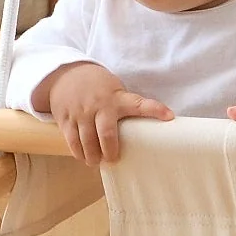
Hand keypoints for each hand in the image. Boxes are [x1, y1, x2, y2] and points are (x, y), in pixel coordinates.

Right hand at [35, 60, 168, 163]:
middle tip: (112, 159)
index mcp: (117, 98)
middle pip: (106, 133)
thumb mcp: (115, 90)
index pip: (139, 104)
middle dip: (110, 151)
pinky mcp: (66, 119)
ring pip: (87, 141)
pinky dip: (78, 152)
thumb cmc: (98, 87)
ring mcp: (81, 113)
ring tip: (97, 161)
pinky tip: (84, 157)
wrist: (66, 74)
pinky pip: (72, 140)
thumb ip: (126, 106)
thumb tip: (147, 128)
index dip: (155, 110)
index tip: (169, 116)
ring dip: (93, 156)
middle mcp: (99, 106)